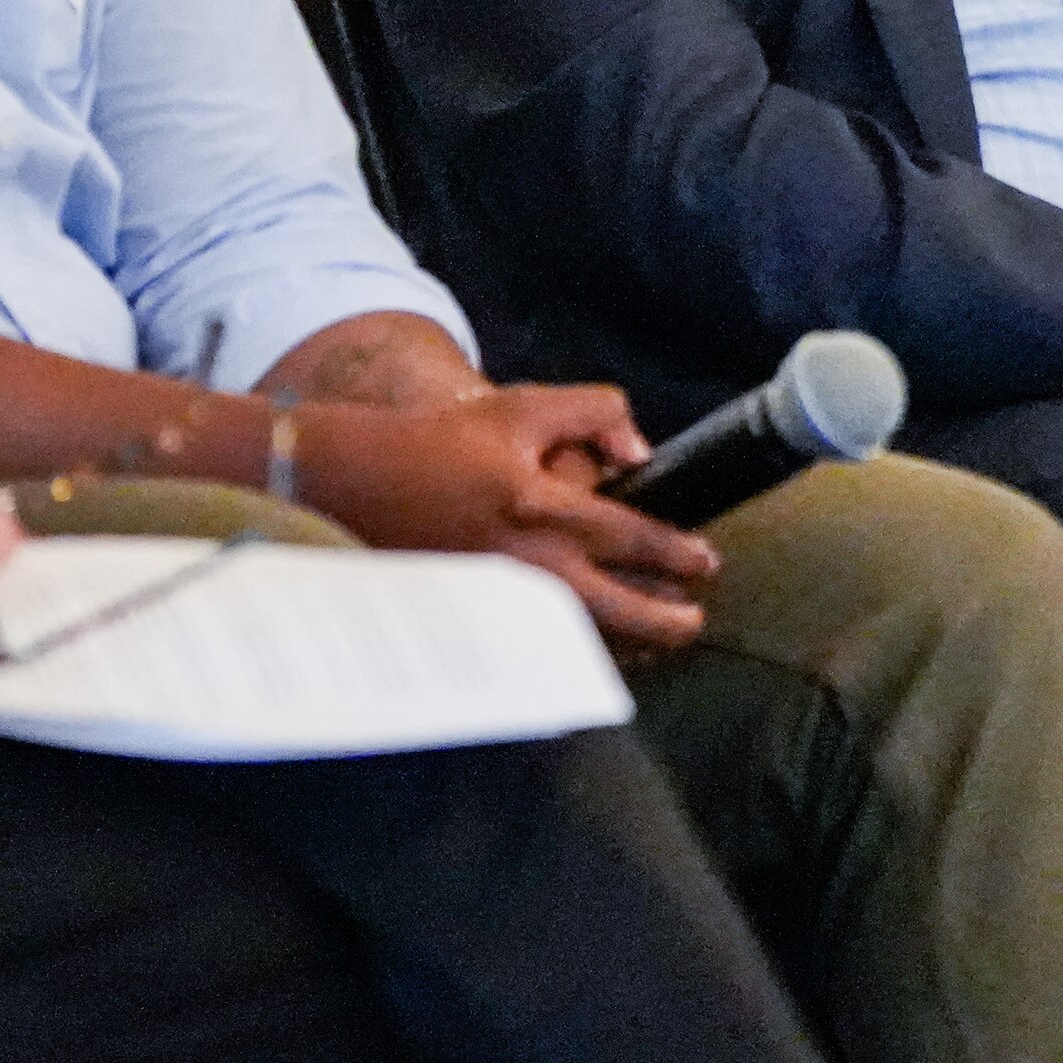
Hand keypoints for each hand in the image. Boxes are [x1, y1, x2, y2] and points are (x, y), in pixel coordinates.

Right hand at [299, 382, 722, 657]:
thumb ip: (596, 413)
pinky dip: (580, 656)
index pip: (632, 538)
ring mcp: (500, 602)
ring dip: (631, 646)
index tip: (705, 563)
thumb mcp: (524, 406)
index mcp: (539, 506)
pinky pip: (545, 652)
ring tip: (660, 641)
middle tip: (694, 621)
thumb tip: (642, 455)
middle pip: (620, 611)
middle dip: (667, 622)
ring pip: (585, 643)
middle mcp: (525, 563)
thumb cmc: (444, 441)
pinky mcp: (477, 622)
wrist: (357, 482)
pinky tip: (602, 652)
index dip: (678, 553)